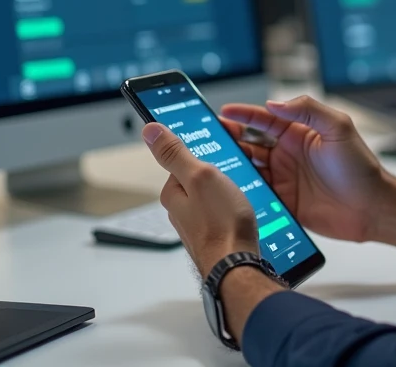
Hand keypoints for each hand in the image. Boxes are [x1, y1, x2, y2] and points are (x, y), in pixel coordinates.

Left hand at [143, 122, 260, 277]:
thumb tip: (150, 130)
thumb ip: (175, 153)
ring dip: (230, 194)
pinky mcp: (214, 235)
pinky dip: (235, 209)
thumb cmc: (221, 225)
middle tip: (236, 178)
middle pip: (200, 179)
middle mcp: (181, 211)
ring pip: (214, 197)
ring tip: (242, 197)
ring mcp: (198, 224)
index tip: (221, 157)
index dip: (206, 157)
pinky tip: (245, 214)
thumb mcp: (200, 176)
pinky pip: (224, 213)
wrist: (237, 266)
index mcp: (173, 193)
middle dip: (220, 176)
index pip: (185, 161)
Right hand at [219, 96, 391, 242]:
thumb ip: (308, 110)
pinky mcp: (284, 203)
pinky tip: (227, 190)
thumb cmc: (361, 168)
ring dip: (232, 164)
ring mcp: (285, 179)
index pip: (265, 120)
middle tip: (206, 138)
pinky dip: (242, 191)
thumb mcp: (339, 128)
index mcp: (300, 134)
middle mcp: (289, 155)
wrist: (373, 208)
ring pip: (250, 168)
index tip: (222, 113)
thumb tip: (275, 104)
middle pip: (251, 144)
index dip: (243, 115)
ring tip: (210, 162)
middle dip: (229, 139)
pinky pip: (257, 194)